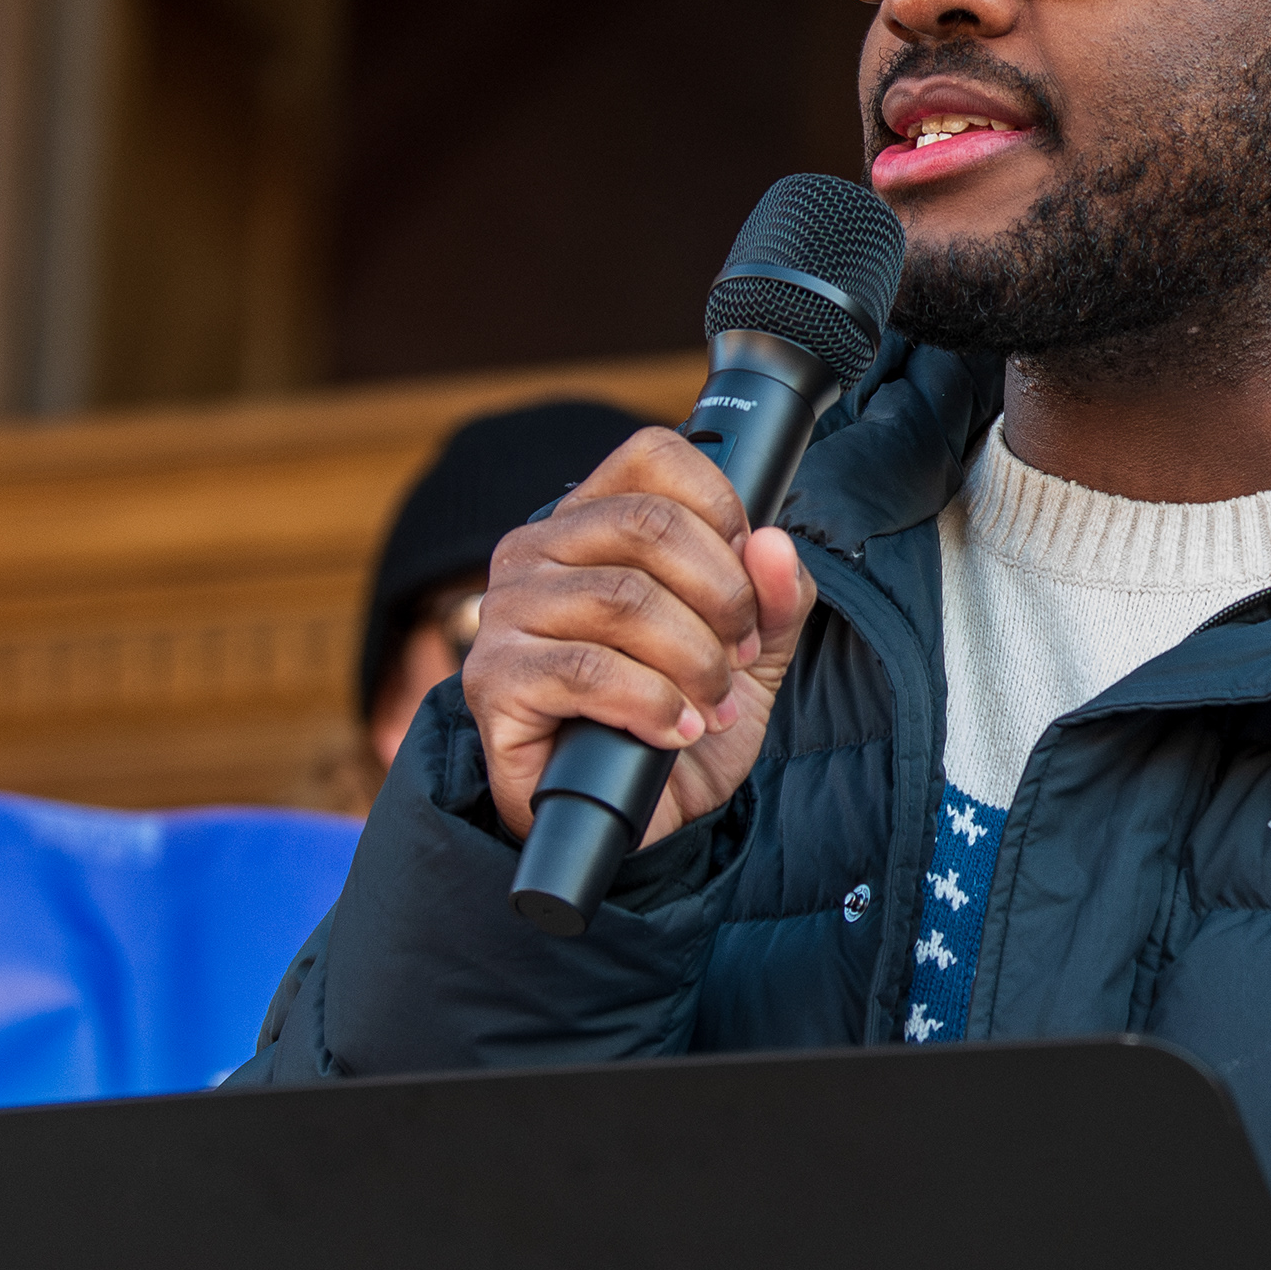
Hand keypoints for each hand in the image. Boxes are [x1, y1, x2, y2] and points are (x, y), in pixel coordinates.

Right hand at [458, 427, 816, 842]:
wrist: (639, 814)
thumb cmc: (683, 715)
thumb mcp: (755, 651)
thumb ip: (777, 595)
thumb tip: (772, 544)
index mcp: (593, 520)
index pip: (653, 456)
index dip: (722, 508)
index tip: (750, 575)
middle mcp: (535, 550)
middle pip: (649, 526)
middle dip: (722, 597)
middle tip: (741, 654)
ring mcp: (504, 612)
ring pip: (624, 599)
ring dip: (695, 661)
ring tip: (711, 704)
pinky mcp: (493, 681)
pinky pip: (589, 671)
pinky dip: (655, 704)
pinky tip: (675, 730)